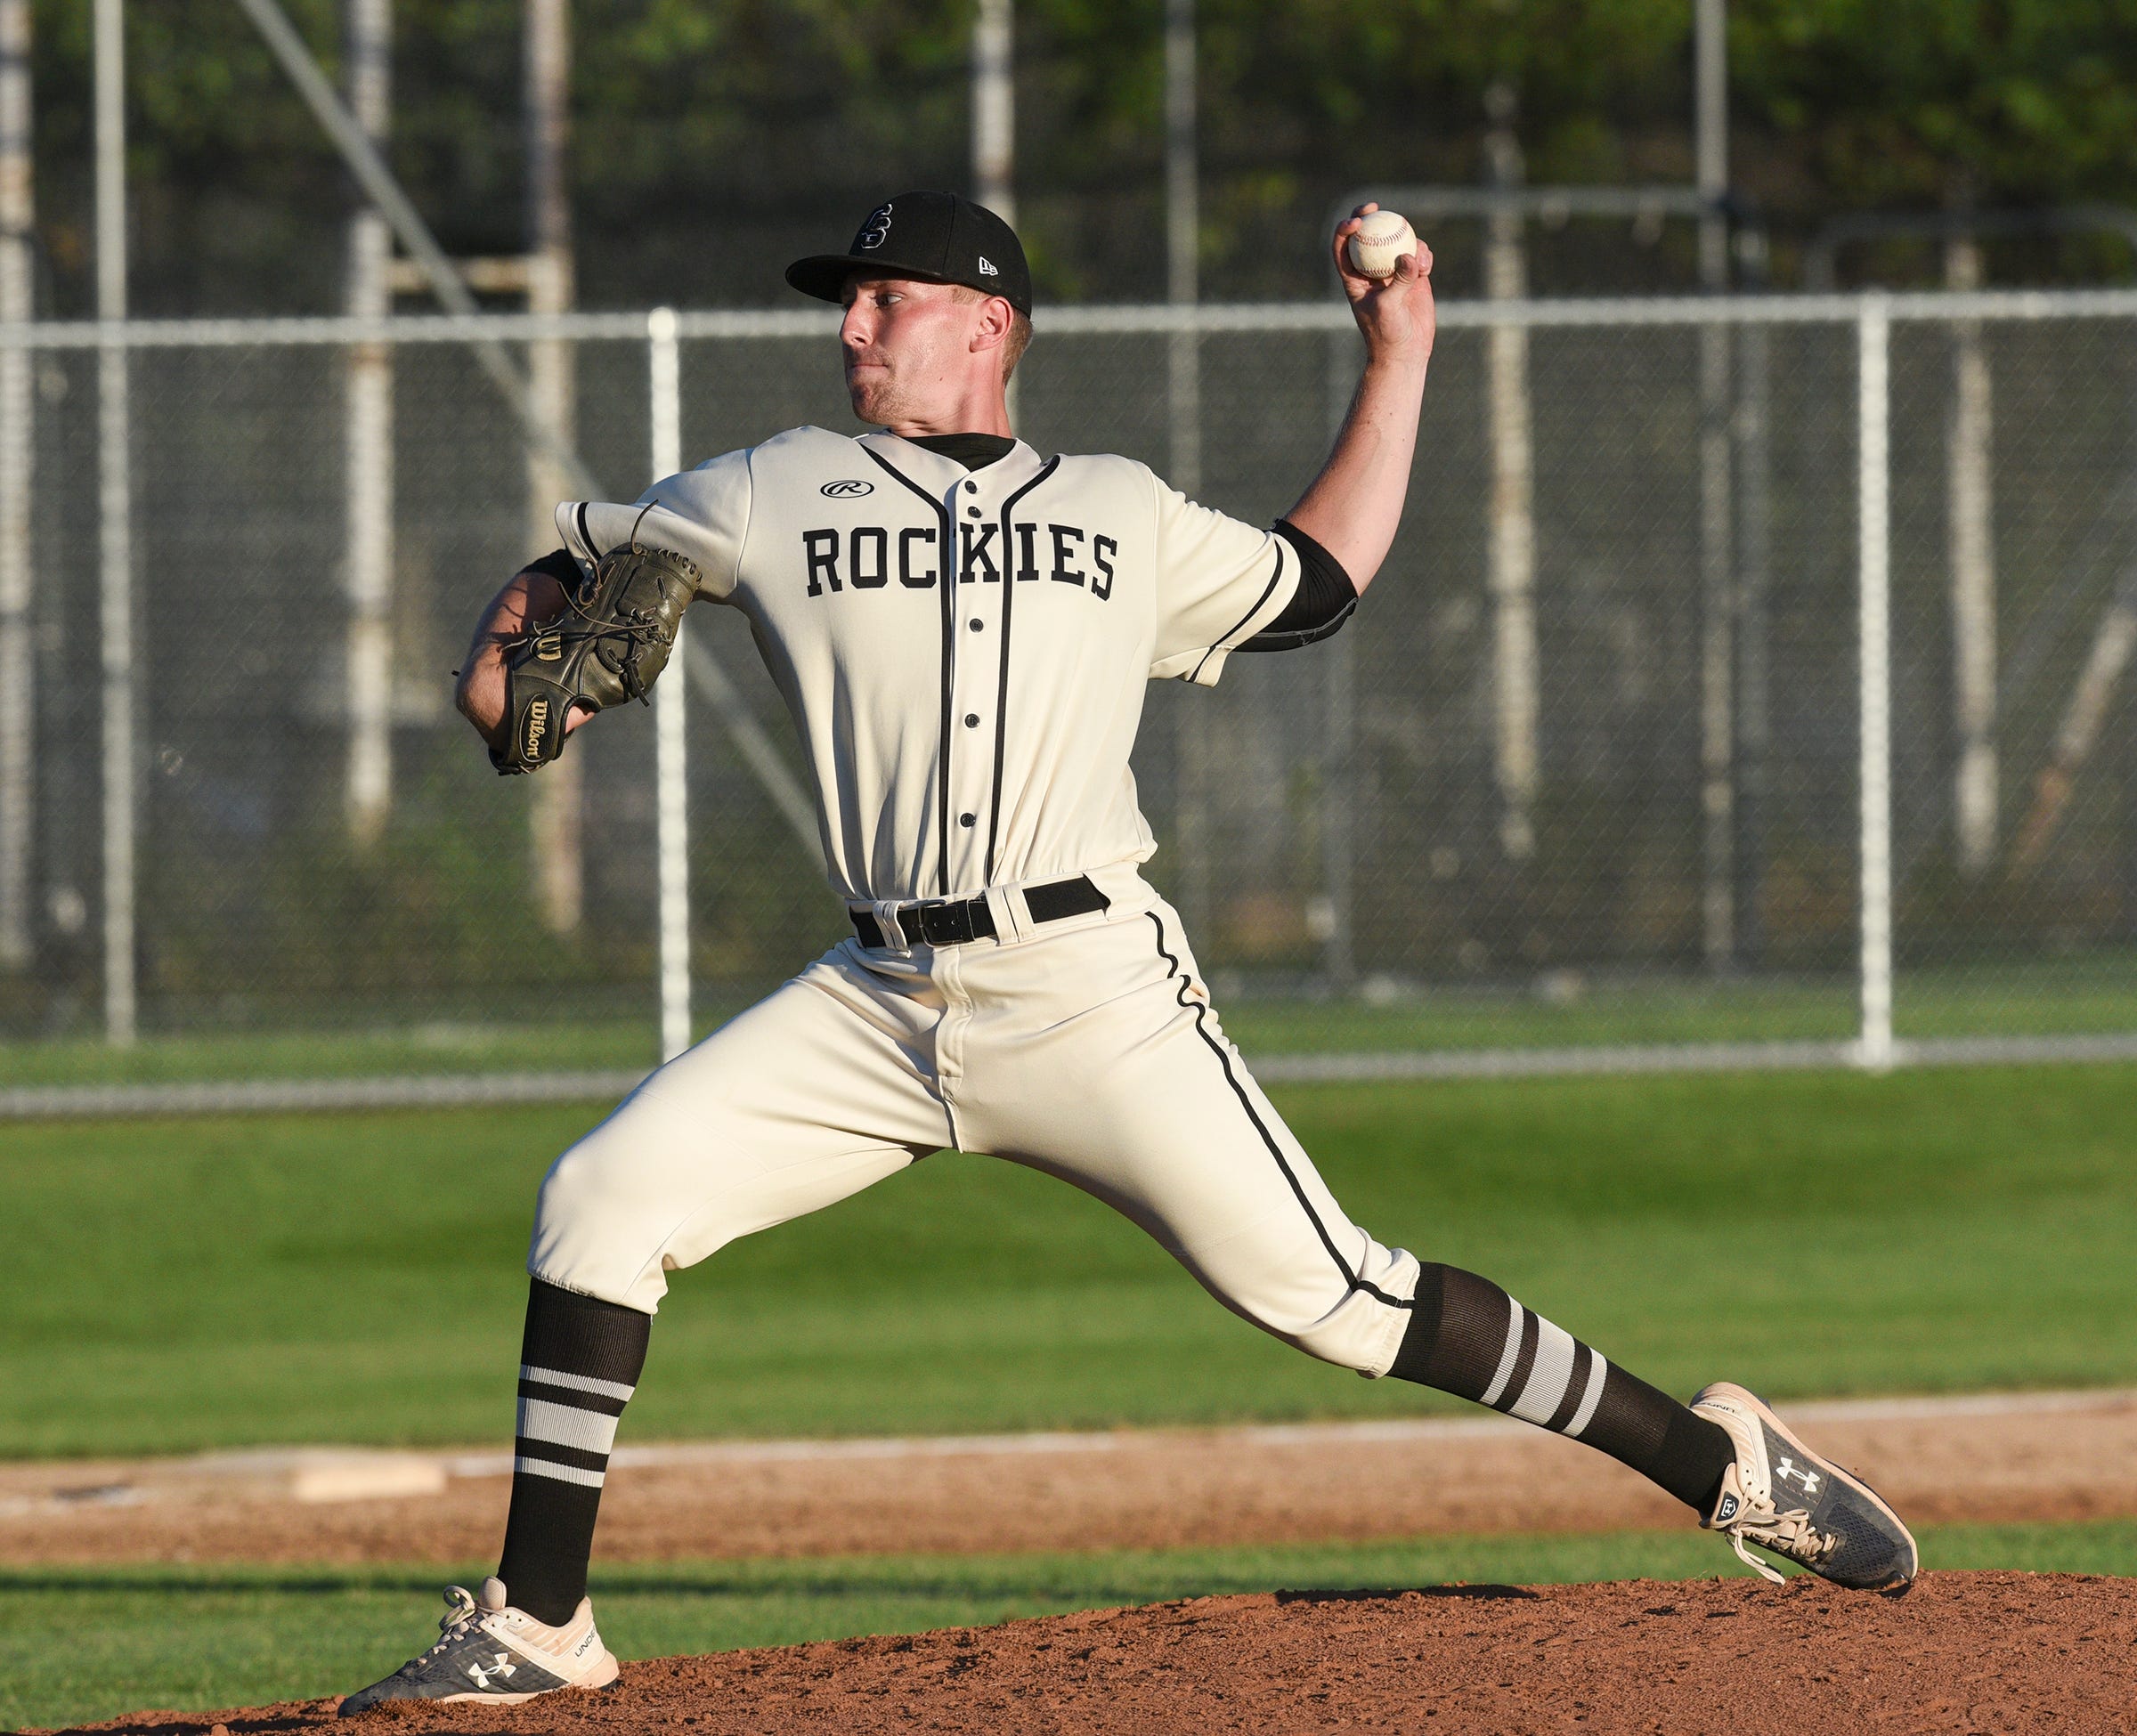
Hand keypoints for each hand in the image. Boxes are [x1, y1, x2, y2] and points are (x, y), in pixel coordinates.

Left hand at [1332, 203, 1434, 369]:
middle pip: (1366, 236)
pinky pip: (1418, 254)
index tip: (1356, 221)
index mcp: (1353, 278)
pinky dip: (1423, 255)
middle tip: (1375, 207)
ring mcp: (1393, 271)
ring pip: (1396, 241)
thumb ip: (1398, 280)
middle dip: (1368, 217)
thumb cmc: (1387, 333)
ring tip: (1417, 262)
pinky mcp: (1413, 275)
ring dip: (1407, 241)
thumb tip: (1408, 255)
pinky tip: (1426, 268)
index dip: (1344, 230)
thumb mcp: (1389, 308)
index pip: (1342, 248)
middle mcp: (1371, 270)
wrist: (1406, 351)